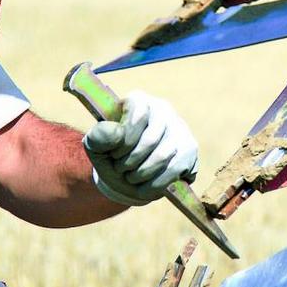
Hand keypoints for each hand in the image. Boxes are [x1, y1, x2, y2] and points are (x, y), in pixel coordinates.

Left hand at [82, 91, 198, 206]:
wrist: (126, 175)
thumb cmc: (111, 155)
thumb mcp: (96, 146)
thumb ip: (99, 136)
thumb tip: (116, 133)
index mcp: (138, 101)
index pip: (138, 115)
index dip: (124, 141)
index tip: (114, 153)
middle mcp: (163, 109)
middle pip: (150, 139)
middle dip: (130, 162)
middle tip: (121, 169)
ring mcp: (180, 128)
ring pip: (163, 156)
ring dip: (142, 174)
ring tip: (132, 177)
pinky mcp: (190, 149)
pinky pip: (175, 169)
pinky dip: (156, 184)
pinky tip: (146, 186)